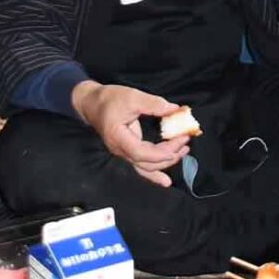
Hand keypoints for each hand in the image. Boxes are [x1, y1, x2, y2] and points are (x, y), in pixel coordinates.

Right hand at [70, 82, 192, 186]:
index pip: (141, 153)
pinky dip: (154, 174)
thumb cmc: (109, 99)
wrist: (92, 104)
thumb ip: (153, 104)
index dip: (161, 152)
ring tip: (183, 152)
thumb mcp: (132, 96)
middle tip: (186, 141)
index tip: (179, 141)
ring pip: (146, 167)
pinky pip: (142, 167)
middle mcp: (120, 150)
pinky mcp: (128, 152)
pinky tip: (166, 181)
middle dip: (169, 154)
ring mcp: (123, 154)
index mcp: (118, 138)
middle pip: (146, 162)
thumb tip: (175, 110)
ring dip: (166, 162)